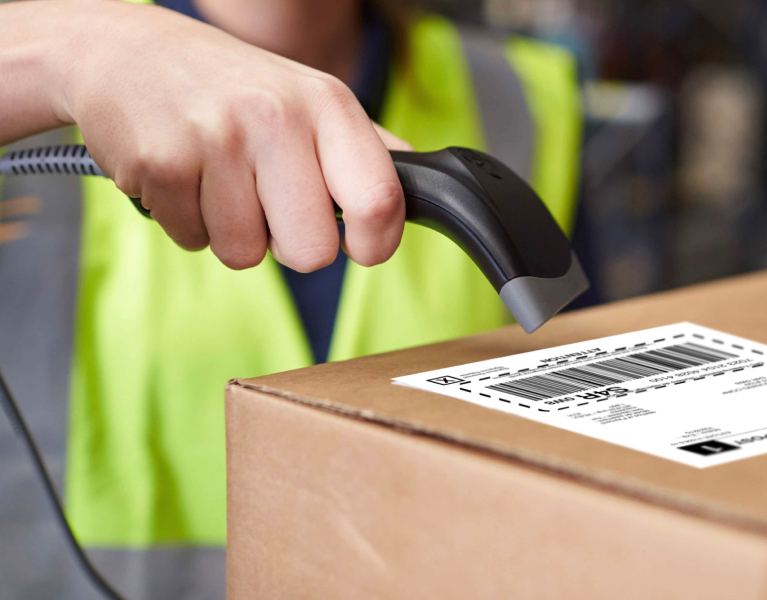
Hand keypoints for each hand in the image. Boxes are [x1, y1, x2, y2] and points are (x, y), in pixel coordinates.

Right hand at [18, 1, 408, 270]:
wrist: (124, 54)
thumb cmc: (234, 87)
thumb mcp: (309, 97)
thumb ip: (366, 148)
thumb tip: (420, 188)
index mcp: (327, 104)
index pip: (379, 201)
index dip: (376, 244)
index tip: (362, 246)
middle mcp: (276, 118)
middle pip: (312, 253)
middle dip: (292, 244)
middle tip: (271, 204)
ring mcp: (216, 140)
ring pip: (246, 255)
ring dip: (233, 232)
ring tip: (220, 180)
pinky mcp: (161, 164)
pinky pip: (194, 242)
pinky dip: (189, 222)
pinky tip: (184, 177)